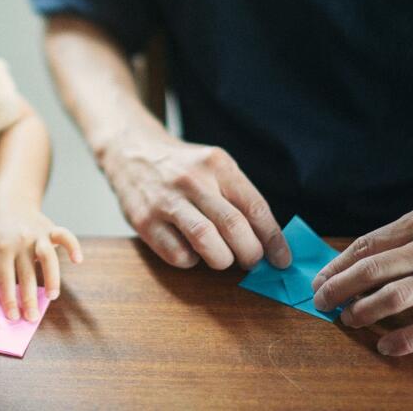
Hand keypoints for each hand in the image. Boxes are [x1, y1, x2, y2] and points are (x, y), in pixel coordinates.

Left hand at [0, 203, 82, 321]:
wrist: (8, 200)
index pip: (5, 279)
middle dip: (29, 298)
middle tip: (32, 318)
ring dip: (52, 278)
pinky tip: (78, 260)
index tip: (13, 317)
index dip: (9, 299)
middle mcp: (21, 241)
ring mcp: (37, 234)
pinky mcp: (50, 228)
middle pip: (26, 274)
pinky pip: (65, 236)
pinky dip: (73, 246)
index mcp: (1, 248)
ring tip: (52, 297)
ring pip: (47, 258)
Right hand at [100, 133, 290, 269]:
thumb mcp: (213, 166)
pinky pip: (178, 255)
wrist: (130, 150)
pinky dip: (192, 261)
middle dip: (250, 254)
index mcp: (216, 164)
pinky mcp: (144, 221)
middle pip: (234, 227)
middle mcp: (192, 180)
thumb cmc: (181, 167)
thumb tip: (267, 241)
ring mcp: (165, 200)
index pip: (255, 207)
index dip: (273, 239)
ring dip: (222, 260)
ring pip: (206, 242)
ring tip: (223, 258)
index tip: (282, 259)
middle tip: (252, 262)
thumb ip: (238, 197)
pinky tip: (191, 250)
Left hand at [312, 207, 412, 355]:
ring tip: (348, 319)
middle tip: (322, 303)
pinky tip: (385, 346)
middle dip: (339, 288)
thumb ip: (395, 240)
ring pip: (395, 296)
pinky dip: (404, 339)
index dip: (336, 266)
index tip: (318, 282)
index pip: (364, 246)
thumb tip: (348, 266)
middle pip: (371, 270)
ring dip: (364, 310)